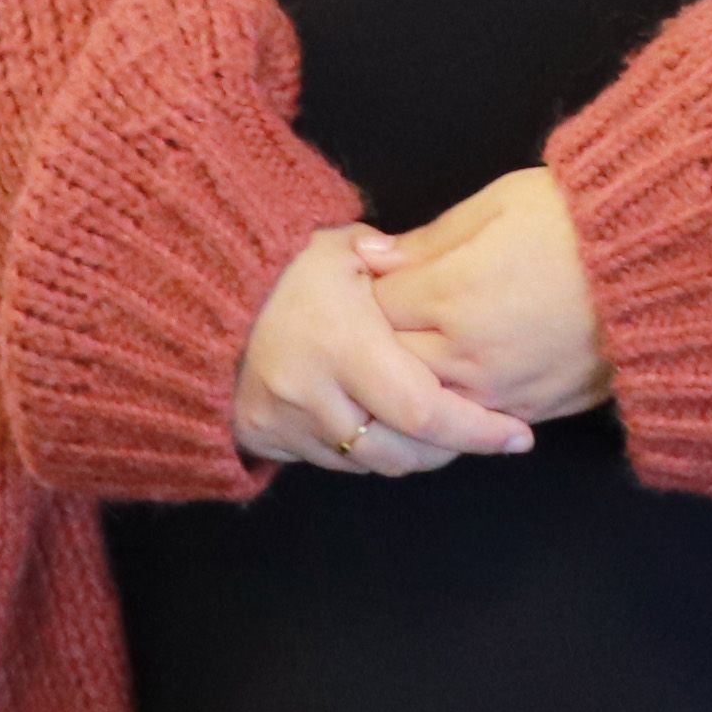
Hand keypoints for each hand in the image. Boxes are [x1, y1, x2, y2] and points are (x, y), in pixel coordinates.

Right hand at [231, 223, 537, 477]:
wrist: (191, 287)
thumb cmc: (280, 262)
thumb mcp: (341, 247)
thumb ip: (401, 265)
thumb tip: (446, 270)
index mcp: (342, 346)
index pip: (424, 410)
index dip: (478, 430)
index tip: (520, 435)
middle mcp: (311, 394)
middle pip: (401, 452)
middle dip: (451, 449)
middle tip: (489, 432)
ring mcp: (281, 423)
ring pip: (367, 463)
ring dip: (411, 452)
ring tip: (442, 429)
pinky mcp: (260, 437)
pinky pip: (330, 461)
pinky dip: (365, 449)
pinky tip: (385, 424)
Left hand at [369, 167, 609, 425]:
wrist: (668, 263)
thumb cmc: (583, 219)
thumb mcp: (501, 204)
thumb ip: (430, 238)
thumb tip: (367, 259)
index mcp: (451, 294)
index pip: (372, 309)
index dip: (368, 293)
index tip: (375, 280)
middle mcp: (465, 354)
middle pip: (389, 363)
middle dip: (380, 340)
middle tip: (392, 316)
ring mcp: (499, 392)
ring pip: (424, 403)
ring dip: (414, 380)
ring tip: (426, 349)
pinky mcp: (533, 412)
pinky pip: (471, 423)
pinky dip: (457, 405)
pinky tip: (463, 379)